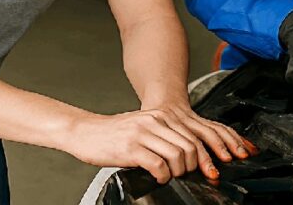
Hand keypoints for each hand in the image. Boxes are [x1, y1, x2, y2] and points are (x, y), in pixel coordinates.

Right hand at [61, 106, 255, 183]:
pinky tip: (157, 178)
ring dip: (179, 172)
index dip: (204, 156)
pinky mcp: (131, 148)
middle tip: (185, 176)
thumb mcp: (142, 127)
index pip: (193, 136)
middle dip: (194, 167)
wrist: (85, 132)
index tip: (208, 170)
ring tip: (170, 176)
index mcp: (160, 115)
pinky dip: (163, 176)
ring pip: (178, 156)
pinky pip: (159, 165)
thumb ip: (162, 135)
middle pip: (190, 147)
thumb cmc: (113, 133)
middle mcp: (154, 121)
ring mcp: (143, 133)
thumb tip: (185, 154)